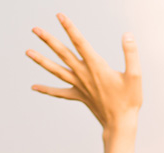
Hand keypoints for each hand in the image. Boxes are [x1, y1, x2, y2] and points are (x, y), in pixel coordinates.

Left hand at [28, 14, 140, 135]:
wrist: (120, 124)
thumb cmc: (129, 100)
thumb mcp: (135, 75)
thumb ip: (131, 53)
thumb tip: (127, 35)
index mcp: (96, 66)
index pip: (80, 42)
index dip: (69, 28)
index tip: (60, 16)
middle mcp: (83, 74)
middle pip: (62, 53)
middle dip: (48, 40)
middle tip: (34, 29)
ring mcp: (79, 86)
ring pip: (56, 70)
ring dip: (41, 60)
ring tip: (27, 51)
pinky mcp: (79, 96)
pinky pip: (59, 92)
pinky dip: (46, 89)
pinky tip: (34, 87)